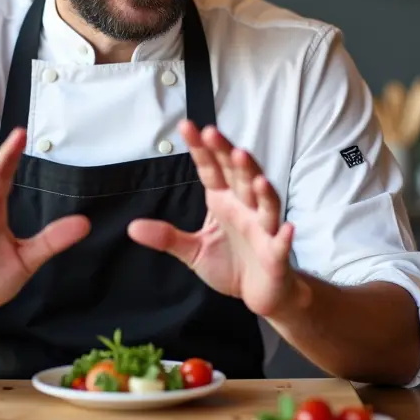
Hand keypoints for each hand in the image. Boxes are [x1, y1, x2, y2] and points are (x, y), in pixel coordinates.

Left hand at [128, 121, 307, 317]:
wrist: (259, 293)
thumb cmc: (230, 264)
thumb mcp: (193, 250)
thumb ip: (166, 237)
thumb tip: (132, 227)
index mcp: (223, 201)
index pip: (211, 170)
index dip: (201, 149)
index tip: (187, 126)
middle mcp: (245, 208)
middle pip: (238, 176)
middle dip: (227, 154)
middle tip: (212, 133)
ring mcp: (263, 229)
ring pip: (263, 202)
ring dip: (256, 183)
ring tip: (247, 163)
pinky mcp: (275, 254)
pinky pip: (281, 243)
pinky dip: (285, 235)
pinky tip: (287, 228)